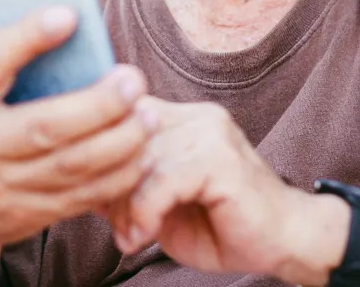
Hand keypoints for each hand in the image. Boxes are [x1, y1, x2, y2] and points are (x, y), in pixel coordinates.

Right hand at [0, 0, 159, 261]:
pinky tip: (144, 148)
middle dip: (97, 104)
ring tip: (150, 112)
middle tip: (133, 77)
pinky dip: (120, 175)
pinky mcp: (30, 214)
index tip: (69, 14)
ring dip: (120, 140)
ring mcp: (2, 188)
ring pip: (72, 166)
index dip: (27, 39)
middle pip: (44, 127)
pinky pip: (83, 196)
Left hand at [107, 98, 348, 284]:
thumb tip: (75, 177)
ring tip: (129, 236)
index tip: (93, 197)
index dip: (101, 156)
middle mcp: (195, 116)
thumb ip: (127, 182)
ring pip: (139, 160)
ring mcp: (210, 133)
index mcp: (182, 118)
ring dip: (124, 206)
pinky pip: (161, 181)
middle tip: (113, 226)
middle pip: (124, 137)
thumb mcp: (161, 201)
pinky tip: (144, 235)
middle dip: (107, 186)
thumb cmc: (221, 225)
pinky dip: (145, 212)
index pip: (120, 116)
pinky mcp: (220, 159)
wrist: (284, 243)